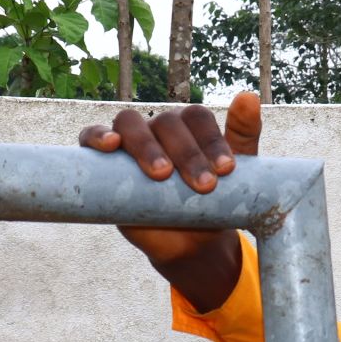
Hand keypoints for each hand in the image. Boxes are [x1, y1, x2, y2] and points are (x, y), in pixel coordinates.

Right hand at [77, 92, 261, 265]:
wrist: (192, 244)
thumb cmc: (215, 203)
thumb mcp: (240, 174)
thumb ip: (243, 134)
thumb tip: (249, 97)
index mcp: (190, 126)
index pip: (197, 118)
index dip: (210, 140)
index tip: (226, 170)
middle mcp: (159, 129)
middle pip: (166, 123)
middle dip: (187, 153)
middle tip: (204, 186)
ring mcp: (130, 143)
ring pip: (130, 125)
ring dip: (146, 146)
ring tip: (163, 174)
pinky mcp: (105, 161)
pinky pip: (91, 137)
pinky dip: (97, 136)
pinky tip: (111, 145)